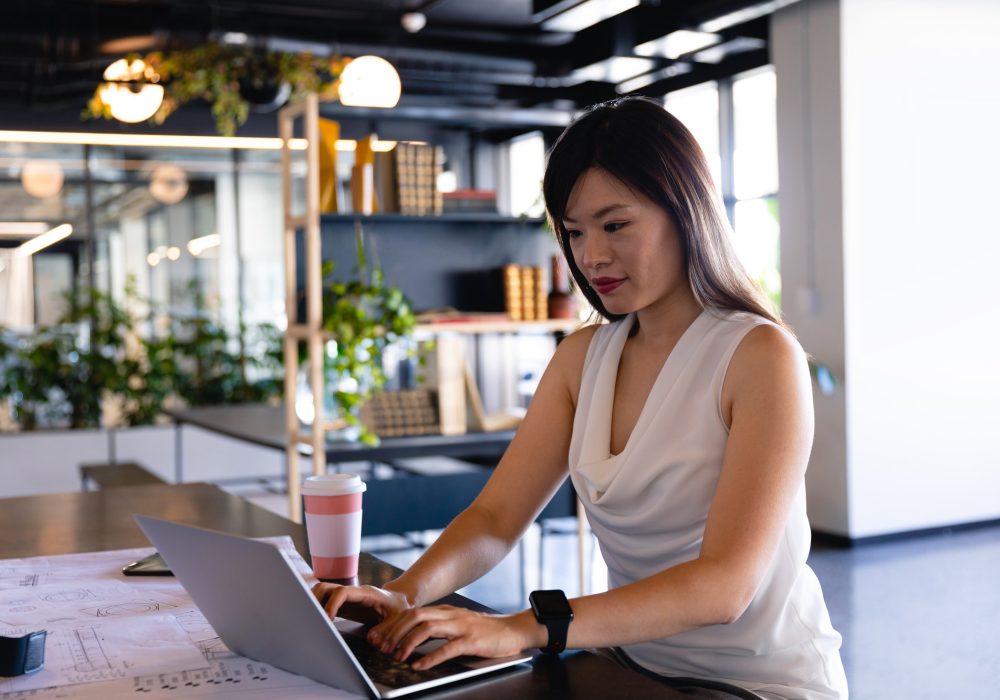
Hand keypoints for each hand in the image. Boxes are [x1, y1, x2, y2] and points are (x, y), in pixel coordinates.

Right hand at [312, 582, 411, 623]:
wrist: (398, 601)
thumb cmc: (398, 608)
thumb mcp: (398, 619)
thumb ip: (387, 629)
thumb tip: (372, 640)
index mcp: (365, 593)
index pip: (342, 592)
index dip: (332, 604)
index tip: (327, 619)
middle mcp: (351, 592)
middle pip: (325, 587)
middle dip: (314, 600)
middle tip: (312, 620)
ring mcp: (345, 598)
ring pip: (321, 592)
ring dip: (312, 603)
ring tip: (311, 621)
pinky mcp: (342, 605)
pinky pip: (323, 602)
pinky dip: (316, 609)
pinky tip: (317, 623)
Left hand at [369, 606, 542, 669]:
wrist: (512, 630)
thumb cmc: (483, 632)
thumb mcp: (456, 625)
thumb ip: (436, 629)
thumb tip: (410, 639)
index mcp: (444, 611)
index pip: (411, 612)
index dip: (392, 625)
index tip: (377, 637)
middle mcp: (450, 615)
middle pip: (415, 616)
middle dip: (394, 632)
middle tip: (382, 648)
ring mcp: (461, 626)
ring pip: (427, 628)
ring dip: (408, 643)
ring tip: (397, 657)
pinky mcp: (471, 640)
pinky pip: (447, 648)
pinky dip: (430, 657)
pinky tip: (419, 666)